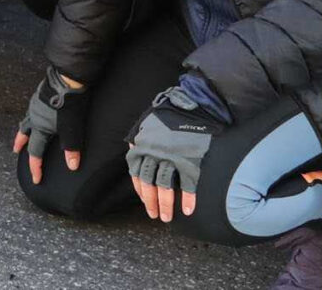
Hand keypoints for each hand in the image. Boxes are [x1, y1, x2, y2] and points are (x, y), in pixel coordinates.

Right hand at [12, 68, 85, 183]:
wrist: (68, 78)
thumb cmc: (70, 103)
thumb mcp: (72, 128)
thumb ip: (71, 148)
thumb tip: (72, 167)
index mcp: (40, 127)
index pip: (35, 151)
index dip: (35, 166)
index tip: (36, 178)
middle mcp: (34, 116)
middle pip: (24, 134)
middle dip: (20, 144)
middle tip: (16, 150)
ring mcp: (36, 104)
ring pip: (26, 120)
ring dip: (24, 129)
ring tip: (24, 132)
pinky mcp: (40, 94)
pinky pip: (31, 109)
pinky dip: (31, 116)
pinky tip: (38, 113)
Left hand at [125, 89, 218, 221]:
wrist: (189, 104)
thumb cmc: (166, 115)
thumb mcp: (145, 125)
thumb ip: (137, 139)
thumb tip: (132, 149)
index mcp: (142, 146)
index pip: (137, 175)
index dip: (141, 191)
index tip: (145, 202)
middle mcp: (154, 154)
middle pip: (150, 184)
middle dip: (152, 203)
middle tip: (156, 216)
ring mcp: (172, 158)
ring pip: (166, 187)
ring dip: (166, 205)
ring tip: (168, 217)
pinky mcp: (190, 160)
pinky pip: (188, 184)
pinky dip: (189, 199)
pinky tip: (189, 210)